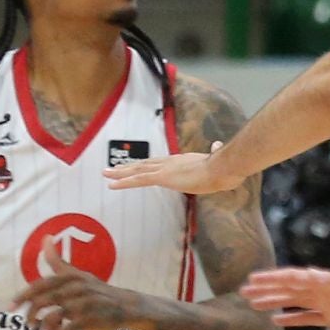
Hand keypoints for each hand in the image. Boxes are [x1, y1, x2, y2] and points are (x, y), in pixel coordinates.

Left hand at [14, 249, 143, 329]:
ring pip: (54, 316)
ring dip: (45, 326)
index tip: (10, 308)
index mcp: (71, 277)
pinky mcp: (91, 318)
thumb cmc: (96, 290)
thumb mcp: (77, 273)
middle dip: (32, 314)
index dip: (24, 296)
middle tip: (29, 324)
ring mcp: (84, 303)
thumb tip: (45, 237)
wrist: (126, 305)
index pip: (41, 286)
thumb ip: (57, 261)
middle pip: (44, 301)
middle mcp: (76, 288)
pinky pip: (68, 328)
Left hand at [107, 141, 241, 195]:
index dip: (146, 165)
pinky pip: (138, 180)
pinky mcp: (163, 177)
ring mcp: (165, 169)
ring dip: (120, 172)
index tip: (136, 166)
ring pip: (137, 170)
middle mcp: (170, 162)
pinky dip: (123, 182)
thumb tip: (217, 145)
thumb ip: (213, 155)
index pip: (159, 163)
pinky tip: (111, 184)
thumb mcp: (217, 162)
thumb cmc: (224, 168)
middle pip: (145, 164)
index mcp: (182, 160)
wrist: (223, 167)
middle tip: (111, 169)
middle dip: (128, 167)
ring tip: (105, 173)